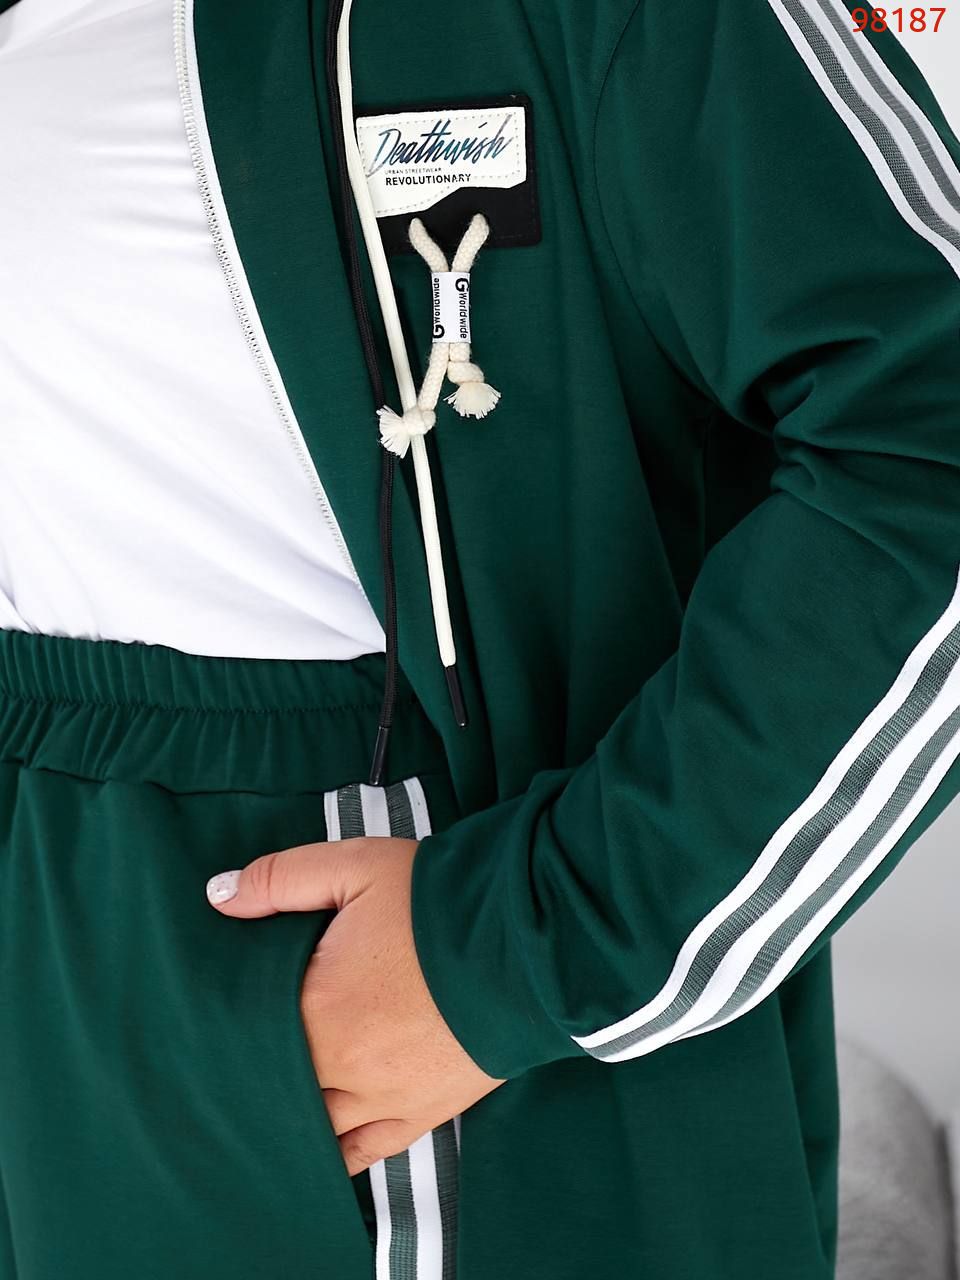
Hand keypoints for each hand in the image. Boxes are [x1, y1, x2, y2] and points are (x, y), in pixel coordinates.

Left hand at [205, 838, 502, 1174]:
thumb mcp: (355, 867)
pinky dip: (335, 1152)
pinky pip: (362, 1153)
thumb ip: (280, 879)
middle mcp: (343, 1067)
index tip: (206, 1018)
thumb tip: (218, 895)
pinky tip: (317, 1142)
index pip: (244, 1033)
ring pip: (312, 1128)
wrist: (527, 941)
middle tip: (235, 1058)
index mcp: (317, 1008)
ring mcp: (383, 1100)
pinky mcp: (421, 1114)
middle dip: (253, 1074)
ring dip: (290, 1115)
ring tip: (273, 1096)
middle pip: (272, 1088)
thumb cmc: (439, 902)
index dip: (224, 1025)